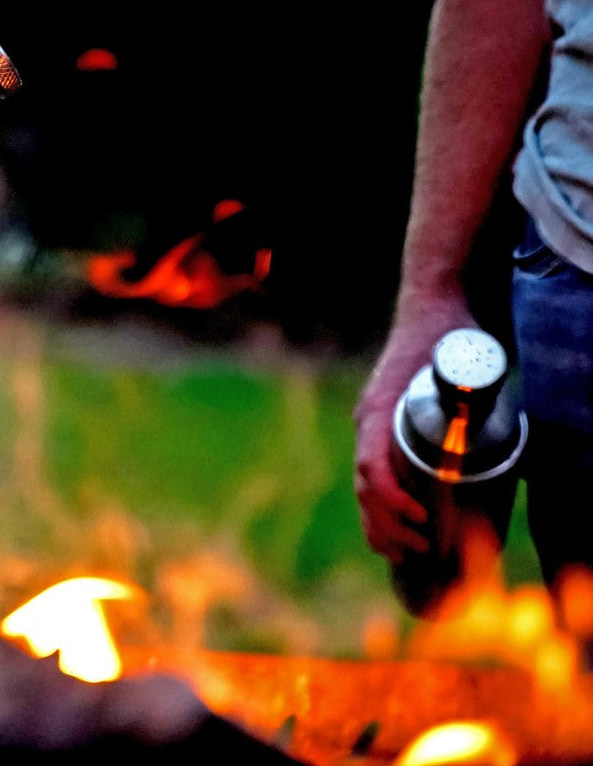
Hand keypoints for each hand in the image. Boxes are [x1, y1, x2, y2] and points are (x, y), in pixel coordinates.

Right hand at [354, 296, 474, 561]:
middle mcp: (370, 420)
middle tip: (420, 550)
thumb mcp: (461, 358)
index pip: (372, 464)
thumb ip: (471, 391)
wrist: (433, 306)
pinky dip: (379, 508)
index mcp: (380, 409)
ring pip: (364, 485)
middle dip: (387, 523)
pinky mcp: (383, 429)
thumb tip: (494, 433)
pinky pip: (373, 475)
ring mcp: (374, 425)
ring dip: (379, 522)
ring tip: (406, 553)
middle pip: (365, 484)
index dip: (391, 498)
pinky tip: (395, 532)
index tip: (419, 520)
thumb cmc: (447, 333)